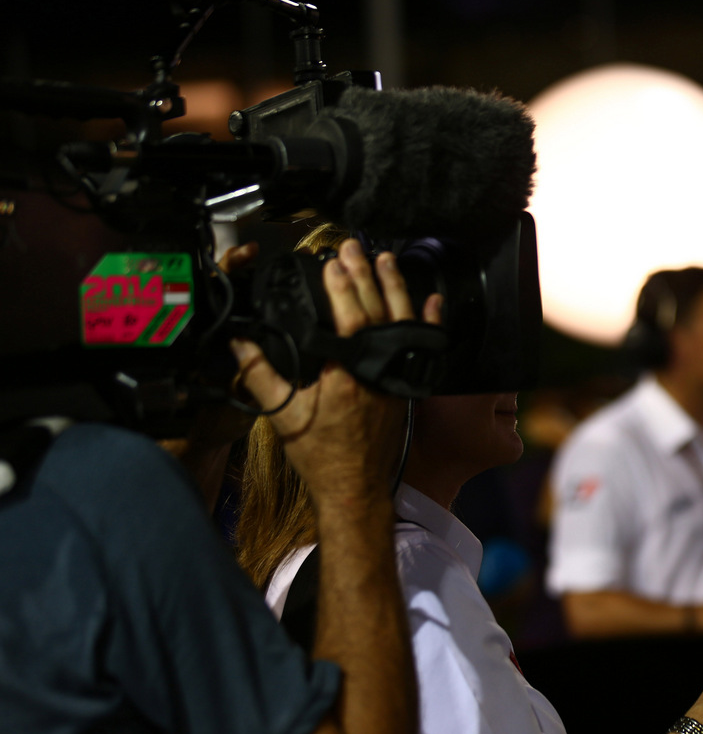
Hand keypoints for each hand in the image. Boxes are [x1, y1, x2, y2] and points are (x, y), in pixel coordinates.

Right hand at [232, 240, 413, 505]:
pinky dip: (429, 322)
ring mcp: (397, 377)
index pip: (348, 318)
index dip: (340, 286)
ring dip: (395, 287)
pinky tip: (433, 299)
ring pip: (402, 322)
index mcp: (346, 374)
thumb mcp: (283, 414)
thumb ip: (260, 374)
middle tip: (352, 246)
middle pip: (376, 311)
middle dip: (364, 274)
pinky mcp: (407, 385)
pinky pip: (423, 347)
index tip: (330, 261)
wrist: (356, 487)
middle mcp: (378, 370)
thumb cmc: (320, 454)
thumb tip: (238, 341)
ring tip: (386, 258)